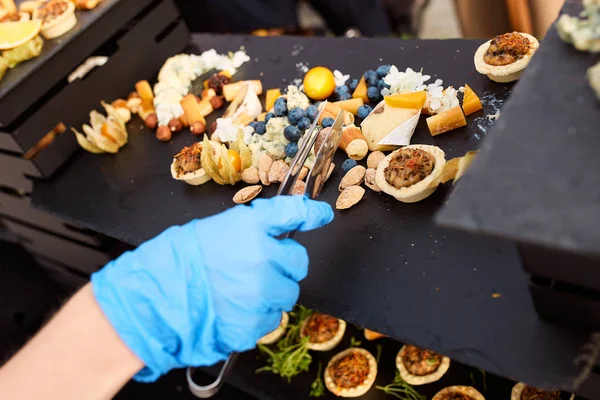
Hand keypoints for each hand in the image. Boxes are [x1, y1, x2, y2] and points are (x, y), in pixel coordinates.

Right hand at [91, 196, 333, 381]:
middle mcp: (262, 259)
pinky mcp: (255, 323)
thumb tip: (286, 224)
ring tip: (240, 291)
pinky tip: (234, 308)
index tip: (321, 214)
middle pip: (299, 263)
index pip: (292, 214)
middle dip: (285, 266)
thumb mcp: (216, 229)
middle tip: (258, 268)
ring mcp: (261, 294)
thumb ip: (255, 227)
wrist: (153, 299)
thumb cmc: (178, 261)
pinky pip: (271, 319)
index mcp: (250, 229)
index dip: (310, 213)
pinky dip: (257, 316)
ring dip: (271, 293)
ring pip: (287, 295)